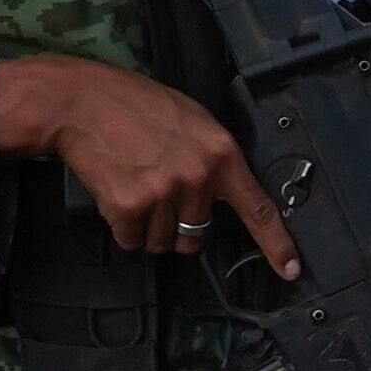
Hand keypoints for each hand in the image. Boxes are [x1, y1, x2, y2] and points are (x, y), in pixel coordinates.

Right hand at [0, 55, 297, 280]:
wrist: (81, 101)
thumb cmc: (134, 105)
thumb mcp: (191, 121)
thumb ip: (212, 159)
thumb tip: (221, 195)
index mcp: (221, 153)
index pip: (258, 207)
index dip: (276, 244)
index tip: (290, 269)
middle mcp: (198, 177)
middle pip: (196, 235)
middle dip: (177, 225)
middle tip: (156, 191)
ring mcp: (165, 193)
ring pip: (163, 243)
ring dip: (148, 227)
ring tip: (133, 185)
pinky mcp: (130, 207)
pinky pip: (132, 240)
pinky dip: (123, 226)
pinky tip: (116, 192)